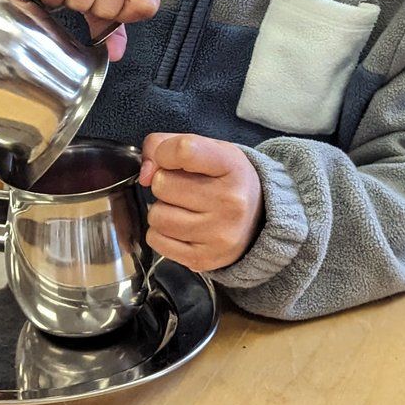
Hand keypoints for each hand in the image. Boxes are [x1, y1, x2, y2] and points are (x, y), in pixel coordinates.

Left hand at [139, 133, 262, 271]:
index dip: (165, 152)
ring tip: (183, 208)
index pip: (184, 150)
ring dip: (162, 210)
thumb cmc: (225, 179)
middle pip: (162, 185)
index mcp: (231, 166)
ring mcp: (218, 234)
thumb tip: (144, 174)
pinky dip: (161, 233)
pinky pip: (156, 241)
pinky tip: (181, 228)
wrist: (259, 219)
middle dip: (164, 184)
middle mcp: (230, 201)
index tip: (169, 159)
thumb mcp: (207, 149)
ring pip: (157, 216)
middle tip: (183, 188)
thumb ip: (165, 145)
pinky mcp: (204, 259)